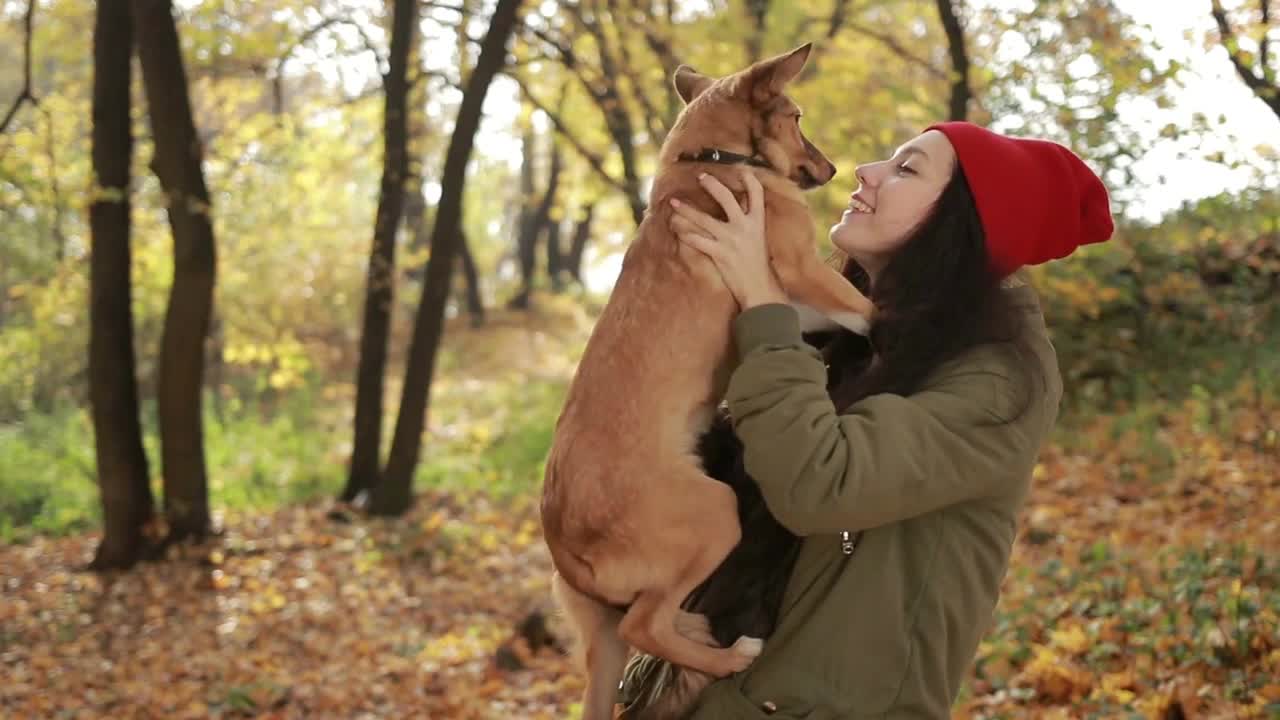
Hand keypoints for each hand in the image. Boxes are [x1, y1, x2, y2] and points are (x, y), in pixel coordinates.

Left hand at [669, 168, 786, 308]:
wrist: (760, 287)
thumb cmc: (758, 263)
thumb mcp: (759, 238)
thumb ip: (750, 221)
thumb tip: (741, 204)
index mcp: (758, 221)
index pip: (756, 192)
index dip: (749, 179)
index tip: (740, 170)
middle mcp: (745, 226)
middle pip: (726, 198)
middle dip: (712, 185)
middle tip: (700, 176)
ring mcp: (731, 239)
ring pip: (703, 219)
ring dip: (685, 210)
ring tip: (673, 203)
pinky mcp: (719, 253)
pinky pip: (697, 240)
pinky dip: (685, 234)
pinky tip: (676, 230)